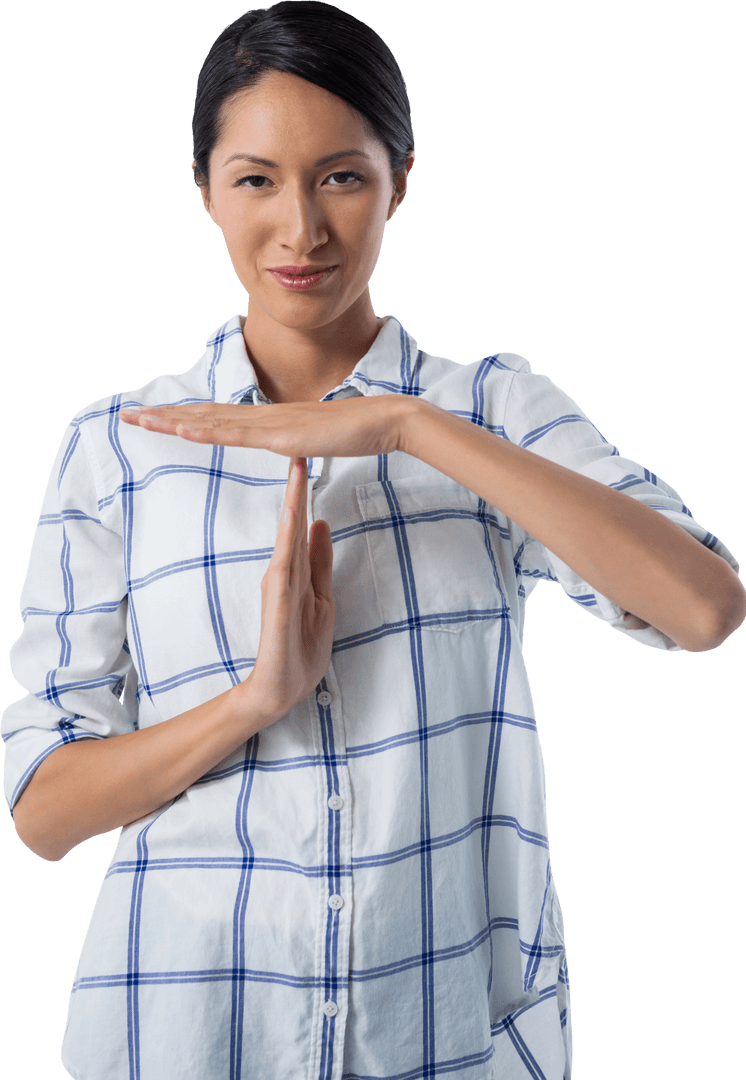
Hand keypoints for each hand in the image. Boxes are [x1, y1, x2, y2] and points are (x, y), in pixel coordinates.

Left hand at [118, 393, 412, 458]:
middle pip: (206, 415)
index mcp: (271, 419)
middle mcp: (265, 416)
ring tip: (142, 419)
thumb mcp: (318, 442)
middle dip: (165, 415)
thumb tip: (290, 448)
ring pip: (214, 422)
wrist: (386, 420)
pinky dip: (208, 431)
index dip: (186, 416)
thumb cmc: (359, 431)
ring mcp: (273, 424)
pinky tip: (184, 429)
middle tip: (128, 415)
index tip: (157, 416)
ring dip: (175, 421)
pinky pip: (239, 436)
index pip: (220, 418)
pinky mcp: (284, 437)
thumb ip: (298, 444)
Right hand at [240, 455, 334, 722]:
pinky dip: (288, 542)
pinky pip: (284, 568)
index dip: (304, 493)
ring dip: (291, 505)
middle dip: (296, 488)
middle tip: (298, 449)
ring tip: (295, 473)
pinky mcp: (278, 606)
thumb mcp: (320, 596)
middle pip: (292, 525)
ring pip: (287, 539)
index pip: (300, 525)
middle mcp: (283, 574)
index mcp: (295, 572)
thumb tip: (321, 524)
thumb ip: (319, 562)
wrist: (280, 690)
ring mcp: (279, 588)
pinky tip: (292, 520)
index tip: (308, 459)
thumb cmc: (299, 647)